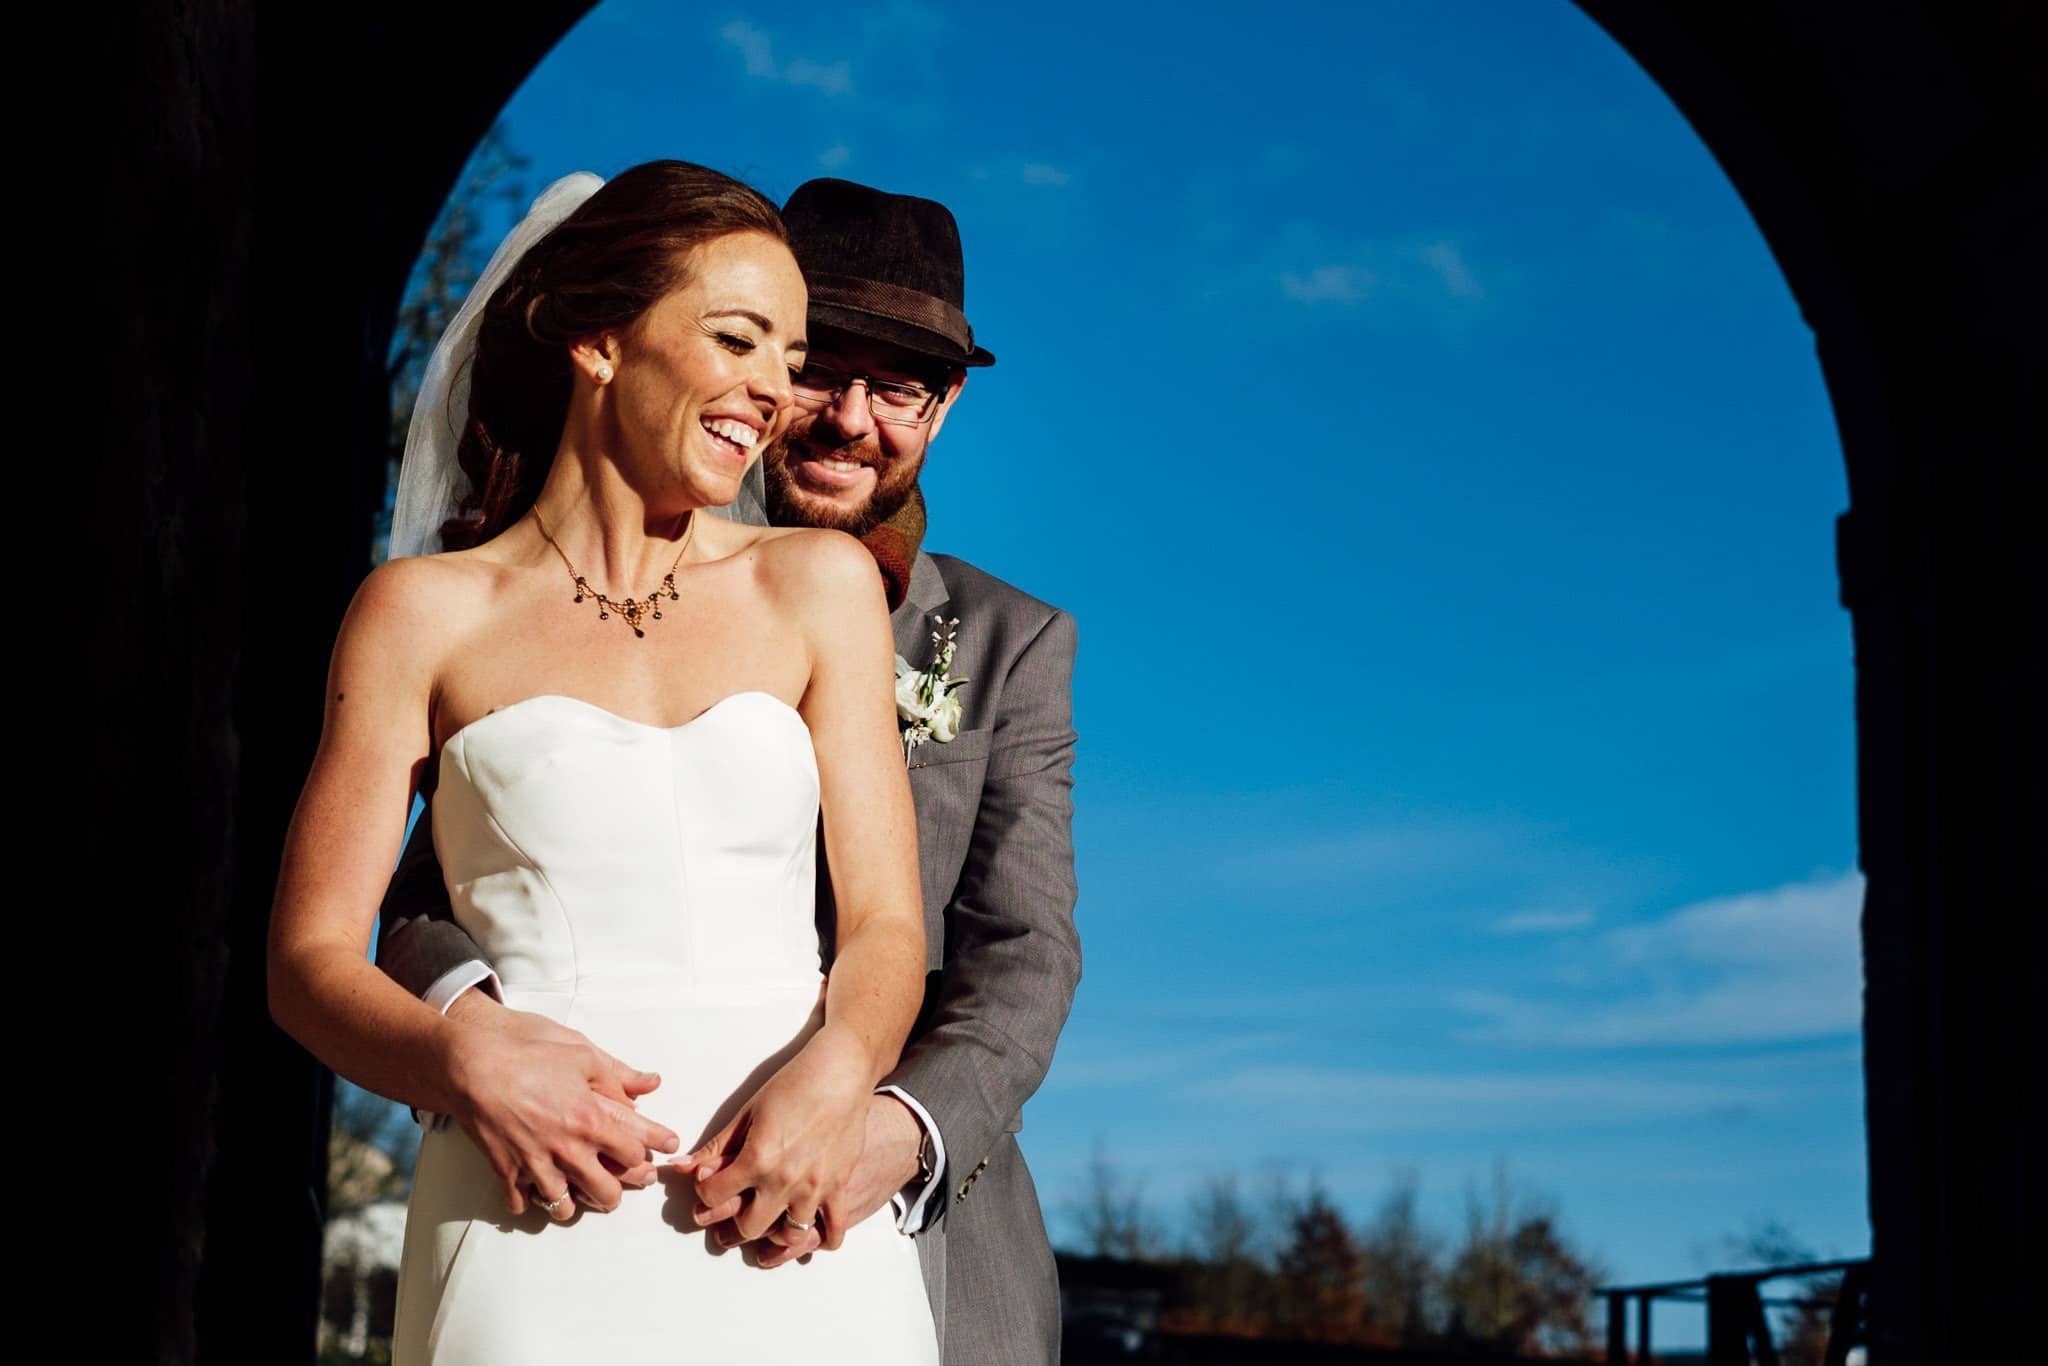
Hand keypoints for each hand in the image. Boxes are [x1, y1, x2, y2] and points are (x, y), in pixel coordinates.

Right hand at [442, 991, 680, 1219]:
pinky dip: (531, 1200)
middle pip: (606, 1193)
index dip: (650, 1151)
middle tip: (621, 1181)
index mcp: (592, 1121)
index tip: (662, 1149)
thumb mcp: (582, 1054)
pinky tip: (536, 1188)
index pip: (635, 1152)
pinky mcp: (507, 1173)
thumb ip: (619, 1074)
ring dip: (575, 1201)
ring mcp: (537, 1166)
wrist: (474, 1068)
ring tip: (579, 1189)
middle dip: (618, 1190)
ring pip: (566, 1208)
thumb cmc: (528, 1057)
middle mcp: (568, 1151)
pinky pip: (523, 1205)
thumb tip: (651, 1083)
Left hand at [678, 1024, 871, 1248]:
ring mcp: (815, 1187)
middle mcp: (785, 1180)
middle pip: (748, 1228)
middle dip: (736, 1221)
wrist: (841, 1072)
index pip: (713, 1195)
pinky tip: (812, 1231)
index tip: (710, 1185)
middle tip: (738, 1207)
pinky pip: (834, 1231)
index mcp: (757, 1158)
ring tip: (771, 1220)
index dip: (705, 1192)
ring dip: (776, 1232)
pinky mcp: (840, 1186)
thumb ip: (717, 1146)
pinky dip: (823, 1239)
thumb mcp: (748, 1112)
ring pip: (789, 1236)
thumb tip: (685, 1166)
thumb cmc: (795, 1085)